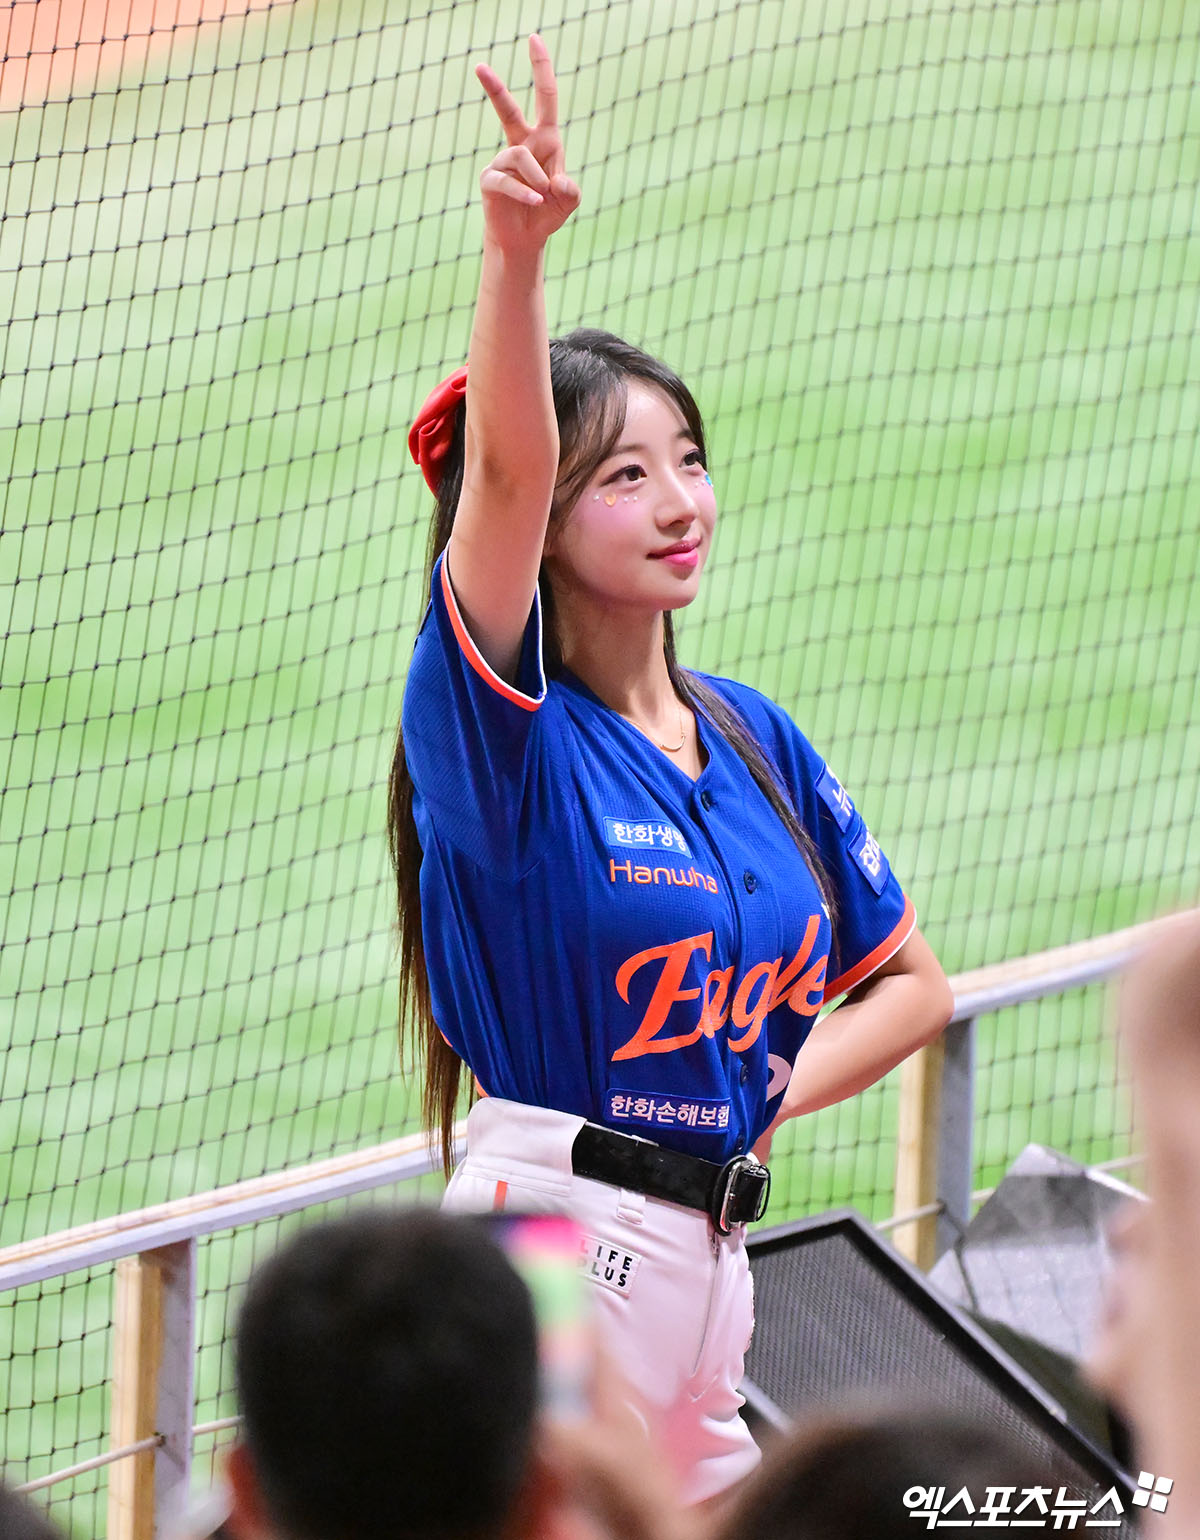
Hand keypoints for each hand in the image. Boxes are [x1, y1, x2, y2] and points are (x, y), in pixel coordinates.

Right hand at [476, 34, 580, 253]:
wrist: (526, 239)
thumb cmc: (547, 213)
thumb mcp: (569, 201)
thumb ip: (572, 190)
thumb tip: (559, 182)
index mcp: (544, 140)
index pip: (545, 99)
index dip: (542, 69)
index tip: (533, 39)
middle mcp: (522, 145)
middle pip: (508, 110)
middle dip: (495, 88)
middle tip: (479, 66)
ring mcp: (503, 162)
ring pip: (521, 156)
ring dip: (538, 178)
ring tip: (543, 196)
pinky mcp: (490, 181)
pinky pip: (508, 181)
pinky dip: (525, 193)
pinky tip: (536, 201)